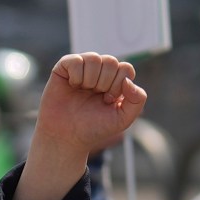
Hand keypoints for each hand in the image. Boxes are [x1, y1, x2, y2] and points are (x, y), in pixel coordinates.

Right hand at [13, 54, 147, 199]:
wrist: (66, 141)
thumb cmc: (93, 132)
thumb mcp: (122, 120)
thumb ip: (136, 101)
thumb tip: (132, 81)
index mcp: (114, 83)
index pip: (126, 69)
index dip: (120, 85)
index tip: (110, 101)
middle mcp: (99, 75)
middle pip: (113, 62)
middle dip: (107, 83)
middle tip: (97, 99)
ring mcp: (81, 71)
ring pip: (96, 58)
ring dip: (93, 79)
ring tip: (84, 94)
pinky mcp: (63, 70)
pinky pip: (76, 59)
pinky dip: (78, 72)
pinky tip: (74, 86)